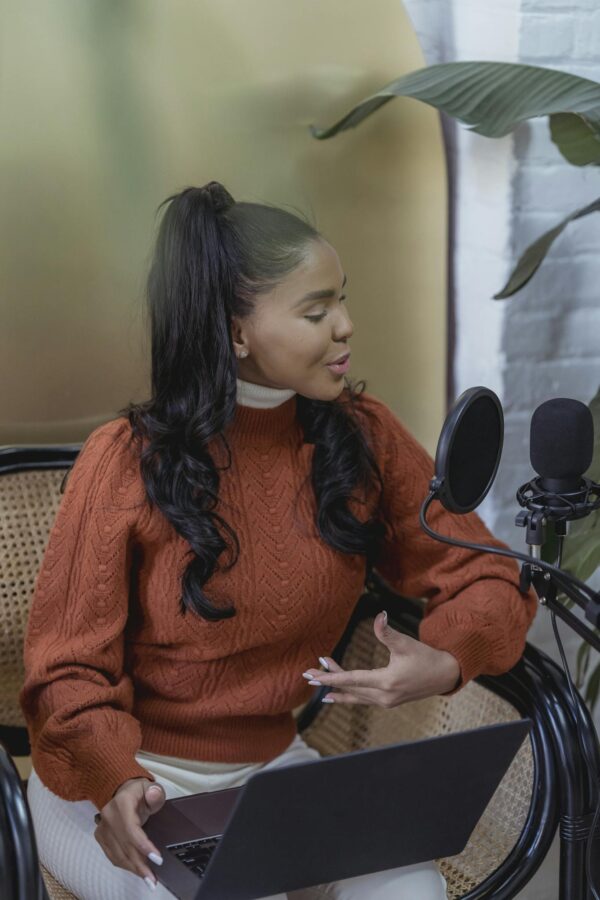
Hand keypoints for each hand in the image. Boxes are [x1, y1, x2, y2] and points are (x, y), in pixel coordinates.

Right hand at [94, 777, 165, 889]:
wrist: (121, 789)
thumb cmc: (140, 791)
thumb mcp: (151, 787)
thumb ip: (155, 793)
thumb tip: (153, 795)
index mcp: (122, 803)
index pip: (131, 829)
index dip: (143, 846)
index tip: (157, 859)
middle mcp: (108, 816)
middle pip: (125, 846)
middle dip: (140, 865)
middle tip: (153, 879)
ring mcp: (102, 828)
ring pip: (118, 855)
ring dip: (134, 869)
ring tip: (148, 879)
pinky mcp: (101, 837)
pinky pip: (113, 856)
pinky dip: (126, 865)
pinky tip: (137, 870)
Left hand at [302, 611, 460, 706]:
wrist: (444, 675)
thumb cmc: (426, 657)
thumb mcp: (406, 643)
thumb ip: (388, 632)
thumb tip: (380, 616)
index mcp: (387, 682)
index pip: (352, 680)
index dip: (330, 677)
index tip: (313, 677)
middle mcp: (384, 696)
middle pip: (350, 688)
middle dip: (328, 680)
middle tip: (307, 674)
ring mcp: (386, 702)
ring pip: (355, 695)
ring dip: (337, 686)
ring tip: (318, 678)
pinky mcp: (388, 702)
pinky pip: (362, 700)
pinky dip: (347, 695)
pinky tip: (335, 695)